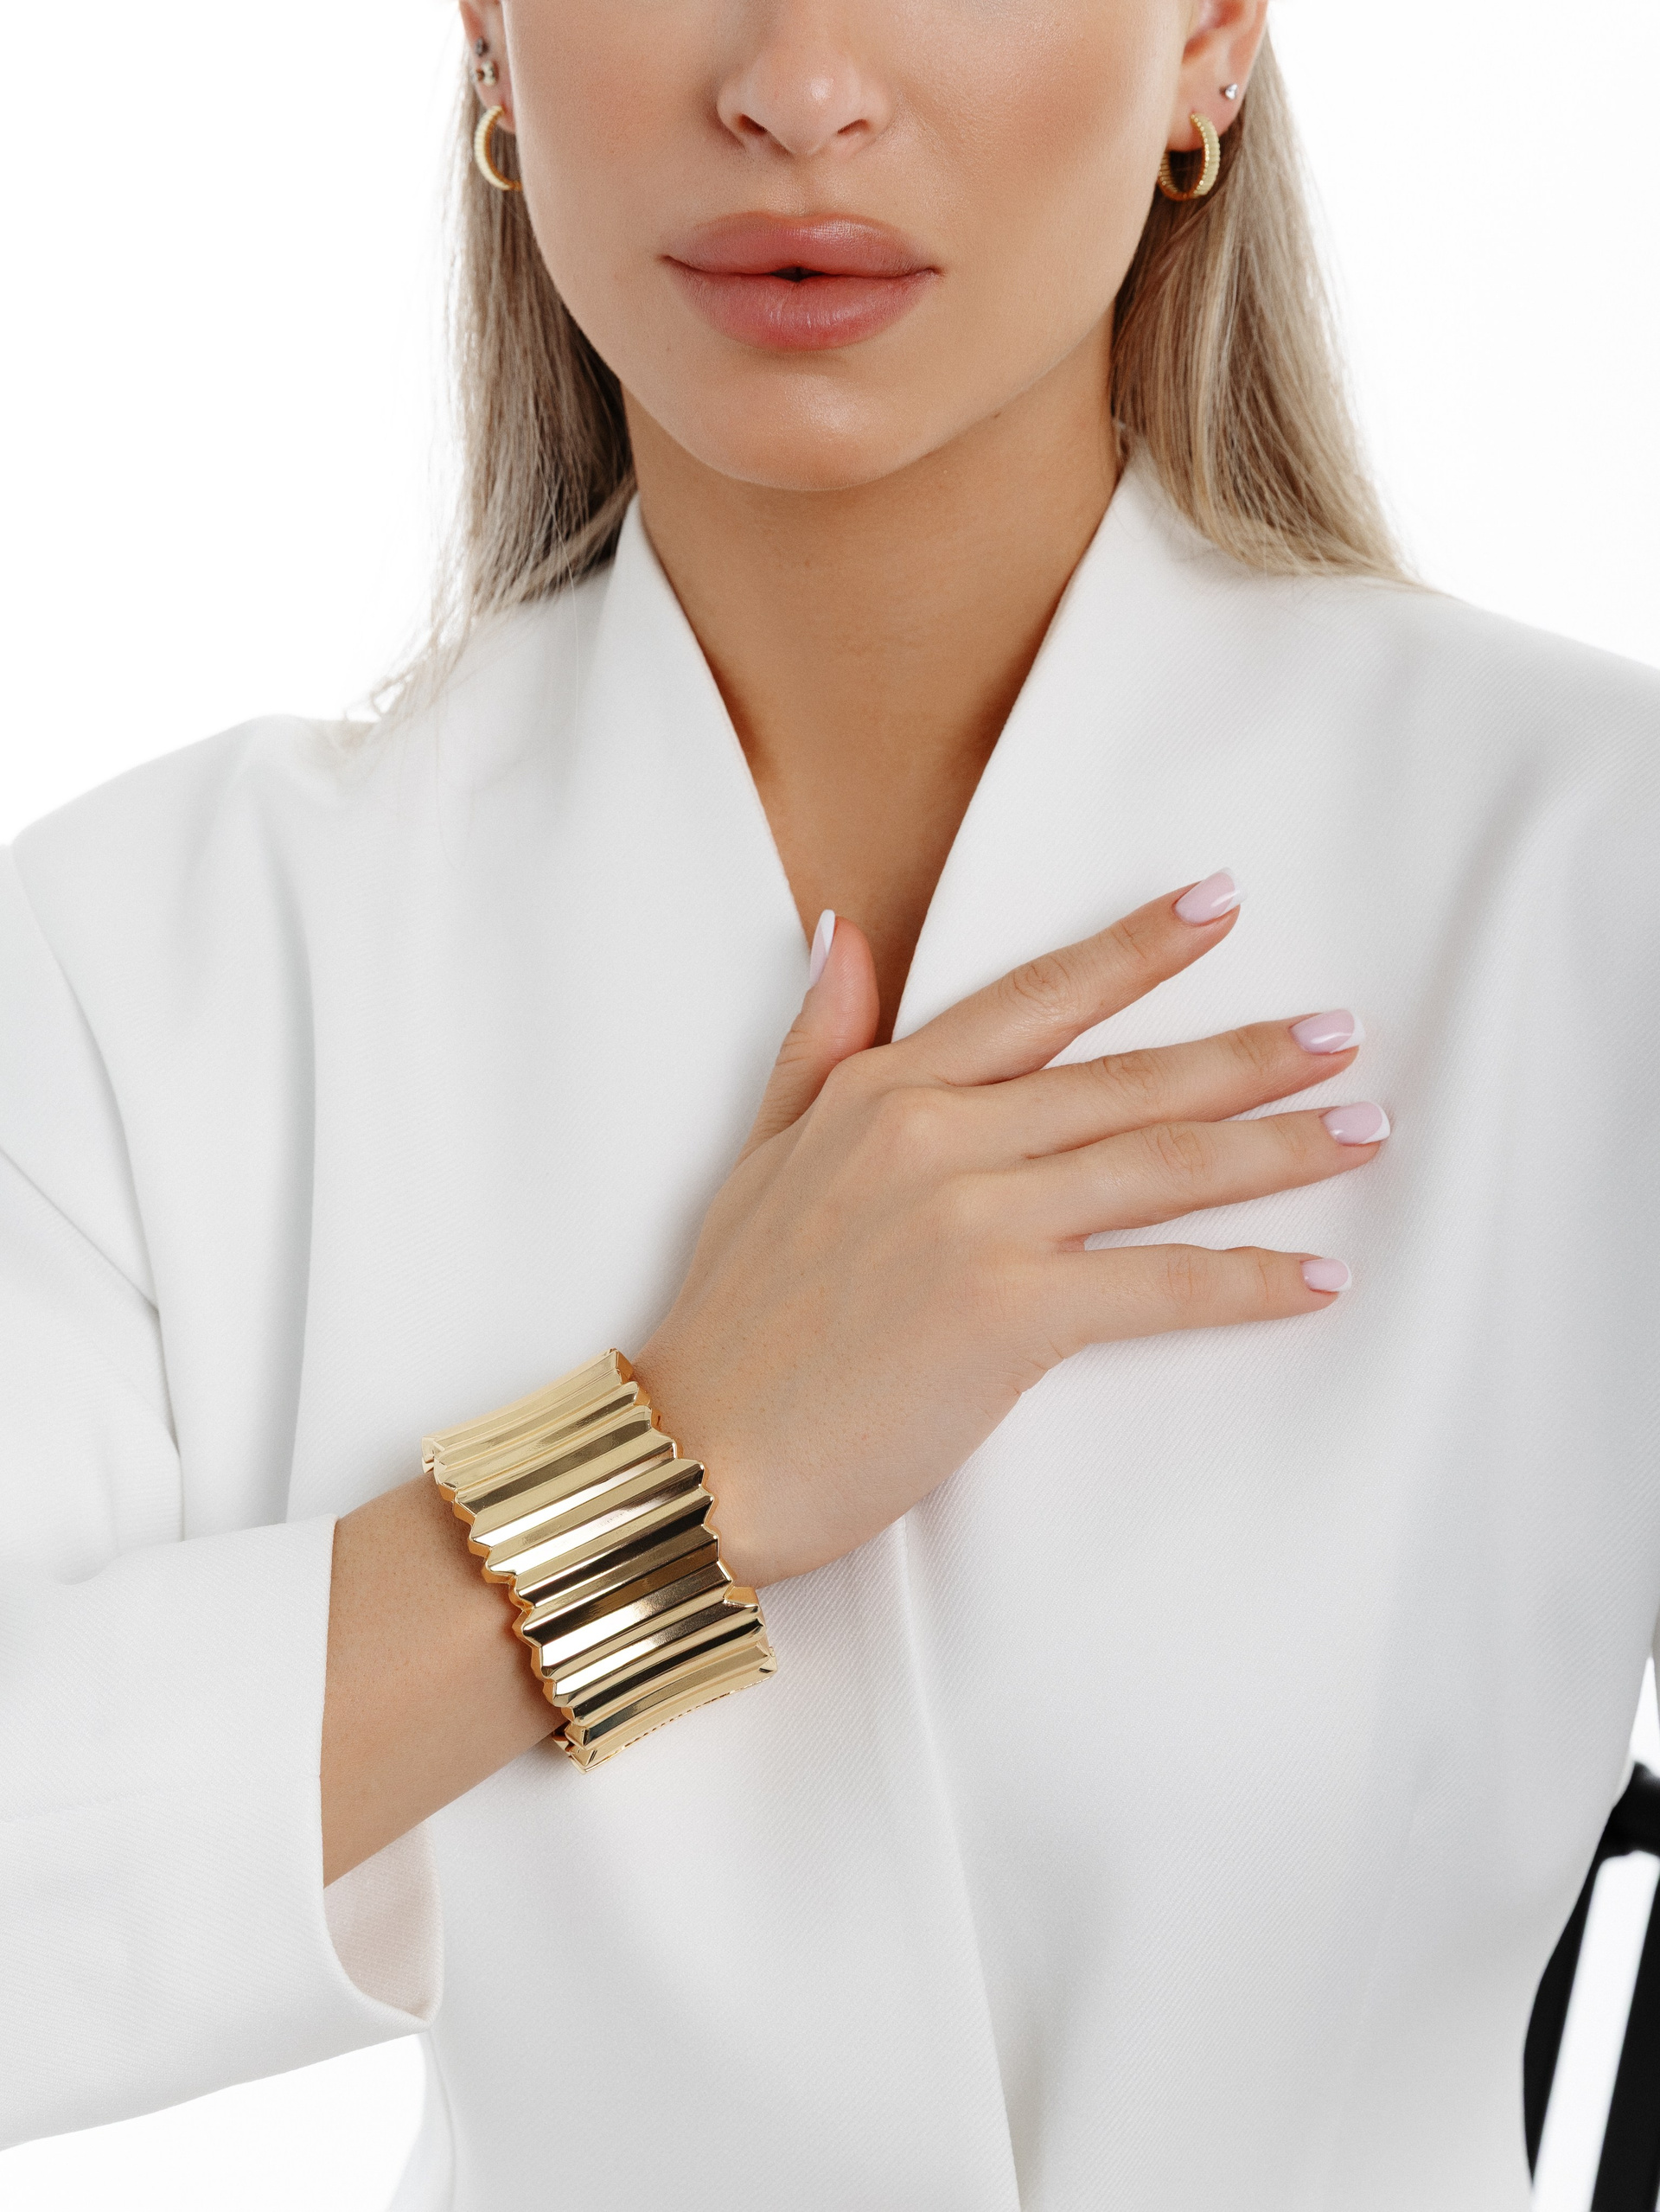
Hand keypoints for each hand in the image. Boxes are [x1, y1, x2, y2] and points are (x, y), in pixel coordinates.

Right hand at [636, 879, 1384, 1588]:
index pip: (1035, 999)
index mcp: (883, 1091)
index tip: (1221, 905)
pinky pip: (1158, 1282)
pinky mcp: (1008, 1311)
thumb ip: (816, 1041)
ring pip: (1159, 1166)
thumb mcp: (760, 1153)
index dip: (1136, 949)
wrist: (695, 1454)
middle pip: (1126, 1079)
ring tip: (1363, 1130)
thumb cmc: (729, 1320)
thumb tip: (843, 930)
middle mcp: (938, 1135)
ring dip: (1276, 1148)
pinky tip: (1317, 1275)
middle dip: (1247, 1054)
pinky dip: (1247, 1279)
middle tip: (1343, 1033)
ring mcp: (976, 1218)